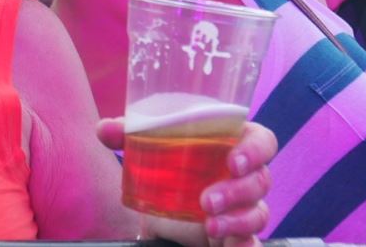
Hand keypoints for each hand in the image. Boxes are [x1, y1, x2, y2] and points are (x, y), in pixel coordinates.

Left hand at [99, 118, 276, 246]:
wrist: (161, 214)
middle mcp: (243, 176)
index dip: (256, 149)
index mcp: (230, 146)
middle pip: (261, 179)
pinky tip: (230, 246)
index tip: (234, 161)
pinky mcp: (238, 236)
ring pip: (259, 212)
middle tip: (208, 199)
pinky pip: (253, 242)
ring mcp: (244, 207)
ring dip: (237, 219)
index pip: (261, 141)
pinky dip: (245, 244)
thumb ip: (127, 136)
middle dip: (238, 190)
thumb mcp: (146, 152)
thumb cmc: (166, 169)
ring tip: (209, 224)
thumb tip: (103, 130)